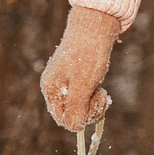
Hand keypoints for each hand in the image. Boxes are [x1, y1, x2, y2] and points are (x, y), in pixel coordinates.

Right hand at [40, 5, 120, 130]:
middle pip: (71, 115)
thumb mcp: (83, 85)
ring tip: (102, 90)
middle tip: (102, 95)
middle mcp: (54, 88)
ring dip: (94, 104)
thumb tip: (75, 128)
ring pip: (80, 107)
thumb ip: (76, 108)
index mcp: (51, 90)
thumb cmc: (88, 55)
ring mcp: (64, 82)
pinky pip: (84, 97)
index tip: (96, 103)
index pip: (65, 120)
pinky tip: (100, 86)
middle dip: (90, 111)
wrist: (95, 26)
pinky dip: (94, 95)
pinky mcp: (75, 77)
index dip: (83, 117)